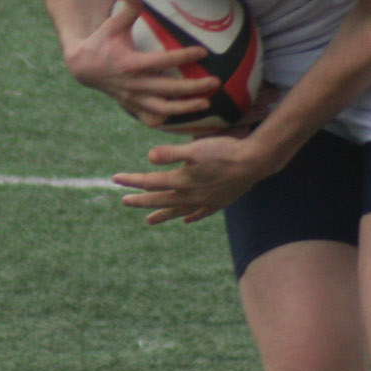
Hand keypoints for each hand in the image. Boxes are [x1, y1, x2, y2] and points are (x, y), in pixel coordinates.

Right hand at [65, 0, 219, 126]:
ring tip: (206, 103)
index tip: (203, 52)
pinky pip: (151, 118)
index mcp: (131, 63)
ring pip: (163, 108)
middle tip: (215, 81)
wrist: (83, 68)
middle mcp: (134, 84)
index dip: (184, 56)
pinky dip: (167, 119)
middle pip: (169, 89)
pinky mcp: (132, 107)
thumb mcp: (112, 25)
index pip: (163, 61)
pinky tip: (185, 118)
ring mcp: (133, 99)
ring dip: (186, 108)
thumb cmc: (102, 42)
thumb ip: (127, 9)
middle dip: (193, 87)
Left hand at [114, 132, 274, 224]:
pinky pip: (200, 212)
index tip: (115, 179)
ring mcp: (205, 201)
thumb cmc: (225, 151)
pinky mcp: (219, 201)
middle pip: (160, 199)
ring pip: (178, 210)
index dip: (132, 181)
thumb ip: (171, 153)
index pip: (150, 182)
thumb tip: (149, 157)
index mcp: (181, 181)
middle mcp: (190, 195)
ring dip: (162, 214)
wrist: (255, 162)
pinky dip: (191, 216)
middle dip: (141, 200)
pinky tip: (186, 220)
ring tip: (149, 222)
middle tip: (124, 202)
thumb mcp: (195, 148)